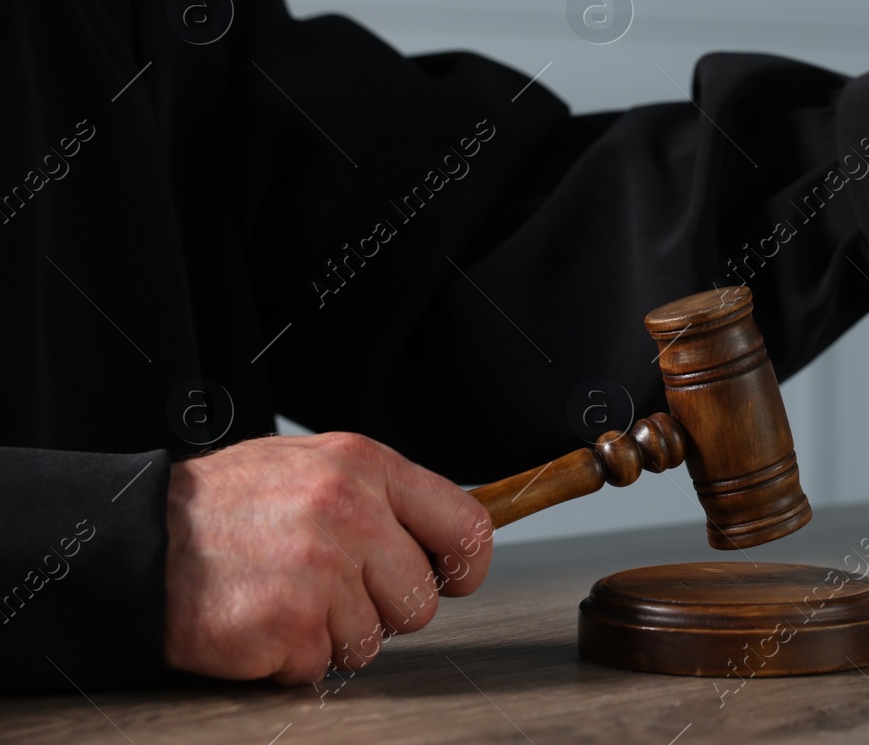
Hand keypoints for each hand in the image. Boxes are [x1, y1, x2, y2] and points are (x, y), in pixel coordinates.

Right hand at [164, 432, 493, 685]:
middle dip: (383, 609)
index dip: (464, 565)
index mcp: (365, 466)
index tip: (451, 580)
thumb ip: (380, 495)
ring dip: (333, 634)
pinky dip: (291, 657)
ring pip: (374, 640)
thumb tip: (445, 537)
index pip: (466, 524)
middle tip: (331, 589)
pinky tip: (261, 620)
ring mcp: (321, 570)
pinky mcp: (289, 624)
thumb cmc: (228, 508)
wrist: (138, 540)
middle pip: (422, 600)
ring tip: (287, 597)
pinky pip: (322, 665)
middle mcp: (350, 512)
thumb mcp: (312, 467)